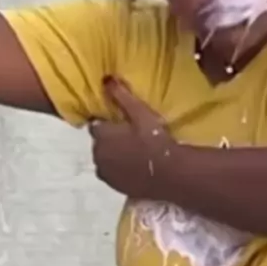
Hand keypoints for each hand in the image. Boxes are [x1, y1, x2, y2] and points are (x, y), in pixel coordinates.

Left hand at [89, 77, 174, 196]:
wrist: (170, 173)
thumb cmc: (154, 139)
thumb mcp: (140, 112)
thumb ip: (121, 96)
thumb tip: (105, 79)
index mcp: (101, 136)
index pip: (96, 125)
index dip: (108, 123)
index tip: (123, 123)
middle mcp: (97, 155)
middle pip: (99, 143)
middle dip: (110, 139)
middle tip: (131, 136)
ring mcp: (105, 173)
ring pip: (105, 159)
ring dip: (113, 155)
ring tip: (134, 151)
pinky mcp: (115, 187)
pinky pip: (112, 173)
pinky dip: (119, 169)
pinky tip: (135, 166)